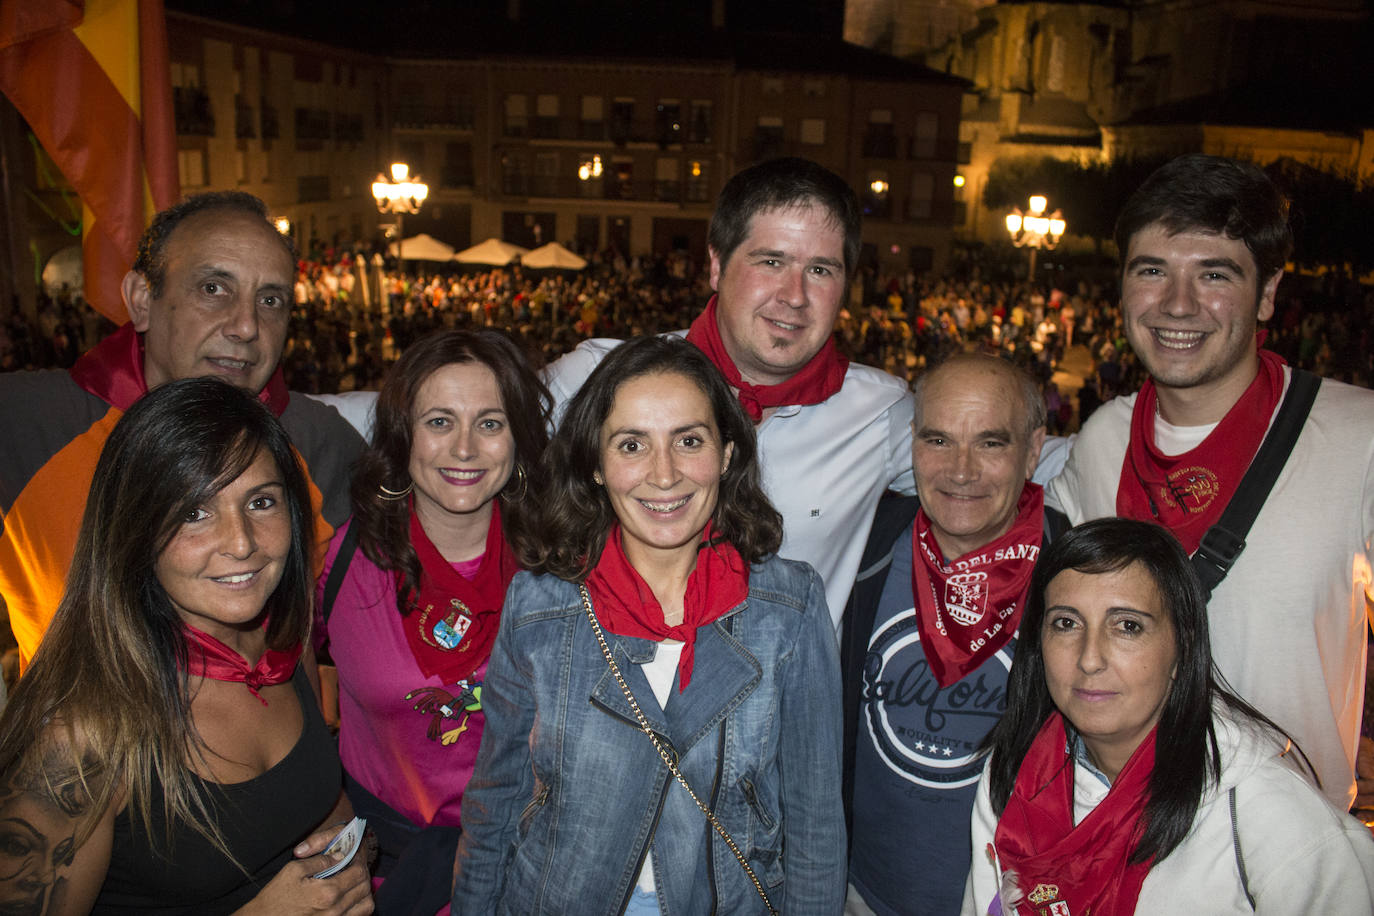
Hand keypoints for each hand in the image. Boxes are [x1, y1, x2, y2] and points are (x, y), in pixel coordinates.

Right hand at [234, 824, 373, 914]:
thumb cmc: (276, 897)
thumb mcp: (294, 870)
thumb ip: (320, 861)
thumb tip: (340, 856)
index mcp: (328, 892)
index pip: (358, 872)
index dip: (359, 861)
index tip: (353, 857)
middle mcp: (335, 910)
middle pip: (364, 887)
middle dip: (362, 873)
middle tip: (353, 867)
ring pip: (366, 904)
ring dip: (364, 891)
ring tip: (353, 883)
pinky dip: (359, 907)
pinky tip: (349, 899)